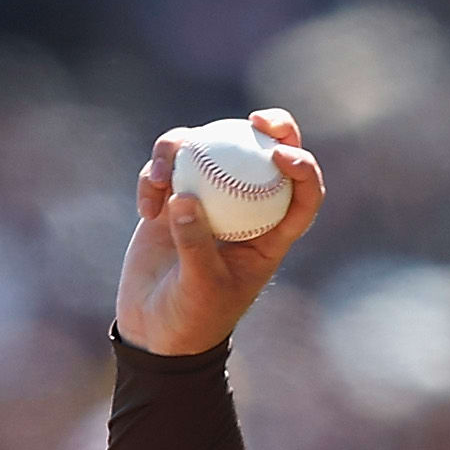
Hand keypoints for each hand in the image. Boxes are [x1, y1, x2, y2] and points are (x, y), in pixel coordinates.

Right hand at [116, 110, 325, 356]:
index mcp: (270, 234)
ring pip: (209, 148)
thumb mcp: (200, 289)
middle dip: (272, 127)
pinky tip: (146, 208)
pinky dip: (154, 177)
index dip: (303, 169)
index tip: (282, 156)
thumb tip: (186, 196)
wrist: (154, 329)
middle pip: (266, 154)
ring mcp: (208, 197)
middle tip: (256, 119)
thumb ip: (196, 245)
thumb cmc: (191, 318)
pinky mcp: (172, 196)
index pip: (302, 195)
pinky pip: (167, 167)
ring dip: (184, 149)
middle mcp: (244, 207)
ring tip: (161, 178)